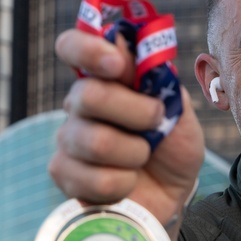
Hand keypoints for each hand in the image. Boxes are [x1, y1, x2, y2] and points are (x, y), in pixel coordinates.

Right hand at [48, 27, 206, 240]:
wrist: (173, 193)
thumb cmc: (172, 145)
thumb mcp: (177, 109)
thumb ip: (155, 79)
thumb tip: (127, 49)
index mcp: (104, 77)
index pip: (73, 46)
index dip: (88, 49)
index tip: (118, 64)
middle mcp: (79, 103)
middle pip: (90, 96)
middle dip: (137, 113)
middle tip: (157, 122)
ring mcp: (68, 138)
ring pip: (96, 141)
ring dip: (136, 153)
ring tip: (143, 156)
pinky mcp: (63, 174)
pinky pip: (95, 179)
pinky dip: (124, 182)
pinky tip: (127, 181)